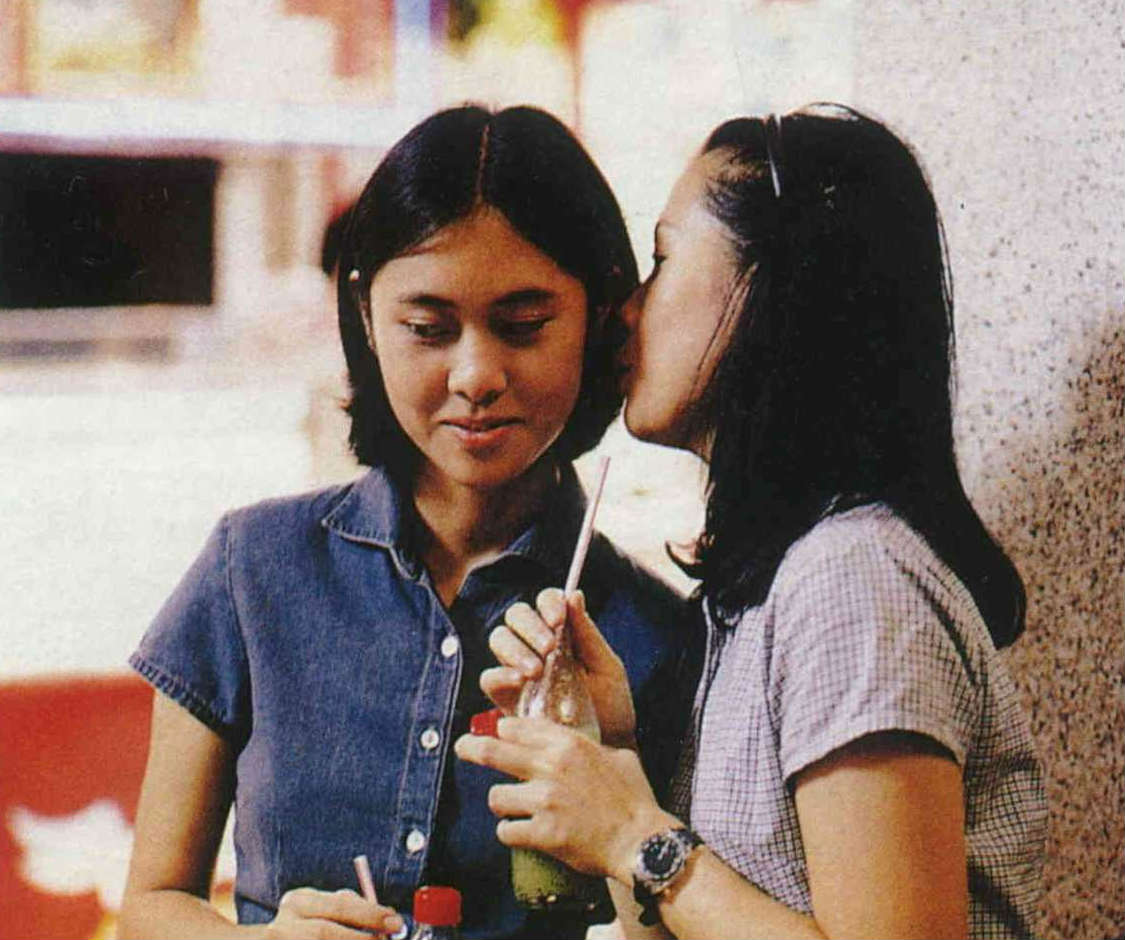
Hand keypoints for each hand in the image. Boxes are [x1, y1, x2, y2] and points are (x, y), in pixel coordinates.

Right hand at [263, 887, 402, 939]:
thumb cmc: (302, 925)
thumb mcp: (319, 908)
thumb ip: (347, 908)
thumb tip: (388, 918)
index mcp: (298, 902)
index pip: (338, 905)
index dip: (371, 915)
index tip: (395, 921)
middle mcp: (282, 926)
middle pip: (324, 932)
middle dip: (361, 939)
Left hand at [454, 716, 677, 885]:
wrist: (642, 841)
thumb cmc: (634, 799)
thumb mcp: (617, 756)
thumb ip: (590, 746)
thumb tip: (577, 743)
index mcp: (569, 744)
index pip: (517, 726)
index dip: (505, 731)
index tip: (501, 735)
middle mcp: (552, 767)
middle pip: (492, 751)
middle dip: (471, 748)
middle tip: (462, 748)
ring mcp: (544, 801)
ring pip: (496, 797)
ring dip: (502, 804)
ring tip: (512, 810)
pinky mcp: (542, 833)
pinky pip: (506, 831)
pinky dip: (511, 833)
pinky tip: (523, 834)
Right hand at [482, 588, 637, 746]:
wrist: (607, 748)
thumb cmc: (612, 707)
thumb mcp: (607, 668)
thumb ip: (588, 633)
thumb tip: (575, 594)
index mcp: (563, 633)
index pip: (546, 602)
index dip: (548, 603)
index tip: (559, 618)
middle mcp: (537, 646)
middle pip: (517, 616)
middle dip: (530, 625)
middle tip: (548, 647)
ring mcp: (519, 670)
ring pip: (500, 639)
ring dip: (515, 648)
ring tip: (536, 670)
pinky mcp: (506, 698)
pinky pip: (489, 678)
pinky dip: (501, 674)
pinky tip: (520, 681)